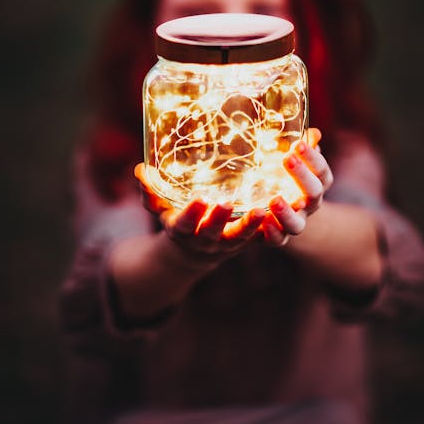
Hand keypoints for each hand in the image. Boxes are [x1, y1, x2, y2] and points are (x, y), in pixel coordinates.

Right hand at [134, 163, 264, 269]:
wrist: (194, 253)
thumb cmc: (177, 221)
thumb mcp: (160, 210)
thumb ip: (150, 192)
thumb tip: (140, 169)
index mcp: (183, 231)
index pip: (185, 224)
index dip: (191, 214)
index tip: (198, 199)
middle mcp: (205, 240)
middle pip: (212, 233)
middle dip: (219, 219)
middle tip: (228, 203)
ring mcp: (227, 244)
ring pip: (240, 238)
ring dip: (251, 226)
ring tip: (262, 210)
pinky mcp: (246, 243)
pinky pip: (259, 239)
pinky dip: (270, 230)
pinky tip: (282, 215)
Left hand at [261, 128, 333, 247]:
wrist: (280, 211)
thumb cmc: (285, 176)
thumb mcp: (294, 160)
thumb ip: (303, 148)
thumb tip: (313, 132)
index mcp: (317, 183)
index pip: (321, 170)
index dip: (313, 158)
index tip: (298, 143)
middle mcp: (309, 205)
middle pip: (314, 193)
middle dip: (302, 176)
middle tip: (287, 158)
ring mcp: (295, 222)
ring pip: (297, 224)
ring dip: (287, 212)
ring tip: (274, 199)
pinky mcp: (278, 237)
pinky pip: (278, 239)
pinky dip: (272, 232)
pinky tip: (262, 220)